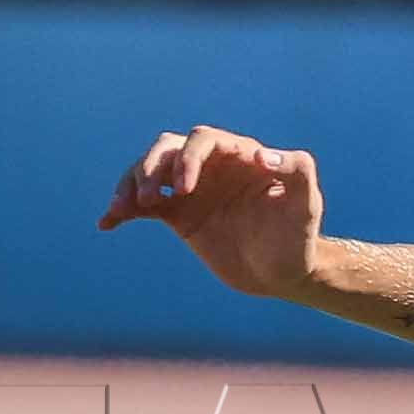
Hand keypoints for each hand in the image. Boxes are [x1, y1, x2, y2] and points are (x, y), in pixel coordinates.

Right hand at [99, 126, 321, 301]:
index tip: (182, 189)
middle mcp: (211, 167)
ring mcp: (192, 190)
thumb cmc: (298, 235)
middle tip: (147, 199)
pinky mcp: (179, 215)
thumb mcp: (306, 204)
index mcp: (239, 155)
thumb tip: (261, 154)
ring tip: (121, 209)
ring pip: (150, 171)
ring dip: (131, 183)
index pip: (204, 141)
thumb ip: (295, 170)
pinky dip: (123, 209)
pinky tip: (107, 222)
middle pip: (169, 148)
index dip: (188, 158)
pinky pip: (143, 205)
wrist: (283, 273)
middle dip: (152, 168)